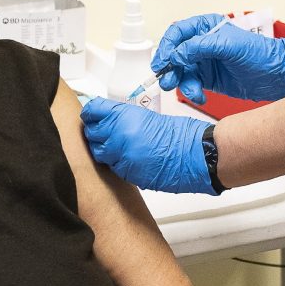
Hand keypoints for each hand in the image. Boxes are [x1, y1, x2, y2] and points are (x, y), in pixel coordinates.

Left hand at [81, 100, 214, 194]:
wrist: (193, 153)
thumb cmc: (177, 133)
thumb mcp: (145, 117)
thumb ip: (122, 119)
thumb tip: (107, 122)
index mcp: (122, 115)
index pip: (92, 112)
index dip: (91, 115)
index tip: (92, 116)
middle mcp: (117, 134)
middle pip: (91, 133)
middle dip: (97, 134)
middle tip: (107, 134)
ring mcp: (120, 155)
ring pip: (99, 153)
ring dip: (106, 151)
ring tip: (121, 149)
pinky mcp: (126, 173)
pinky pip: (113, 167)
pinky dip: (119, 164)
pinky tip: (131, 160)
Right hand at [151, 14, 284, 104]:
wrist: (278, 76)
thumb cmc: (261, 54)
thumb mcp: (230, 46)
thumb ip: (202, 47)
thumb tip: (178, 53)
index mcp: (207, 27)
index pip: (178, 32)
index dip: (167, 46)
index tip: (163, 61)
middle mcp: (203, 44)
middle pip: (175, 54)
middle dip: (170, 68)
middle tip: (169, 79)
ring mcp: (205, 62)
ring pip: (181, 72)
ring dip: (182, 83)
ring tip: (192, 91)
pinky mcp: (208, 79)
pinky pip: (191, 84)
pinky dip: (192, 91)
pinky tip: (201, 95)